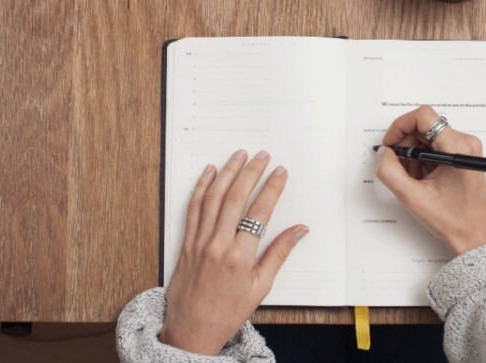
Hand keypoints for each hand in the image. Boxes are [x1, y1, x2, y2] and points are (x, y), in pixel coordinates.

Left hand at [159, 150, 308, 354]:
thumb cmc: (228, 311)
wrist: (192, 330)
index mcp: (240, 257)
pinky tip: (210, 172)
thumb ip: (279, 253)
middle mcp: (218, 245)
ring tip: (239, 155)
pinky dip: (202, 187)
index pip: (259, 212)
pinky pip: (193, 208)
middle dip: (251, 173)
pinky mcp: (186, 242)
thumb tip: (300, 230)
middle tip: (262, 156)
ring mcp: (199, 242)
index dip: (271, 188)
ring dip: (227, 172)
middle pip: (235, 198)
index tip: (280, 172)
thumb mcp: (261, 286)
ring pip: (213, 198)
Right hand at [376, 106, 485, 254]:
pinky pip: (435, 146)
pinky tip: (422, 179)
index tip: (390, 144)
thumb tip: (384, 153)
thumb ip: (391, 171)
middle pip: (424, 126)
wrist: (473, 236)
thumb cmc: (453, 220)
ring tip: (414, 179)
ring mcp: (465, 148)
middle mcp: (465, 142)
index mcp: (457, 148)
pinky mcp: (463, 155)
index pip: (424, 116)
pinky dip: (423, 160)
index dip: (400, 126)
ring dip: (414, 154)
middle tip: (398, 167)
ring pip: (428, 137)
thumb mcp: (412, 197)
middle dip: (406, 145)